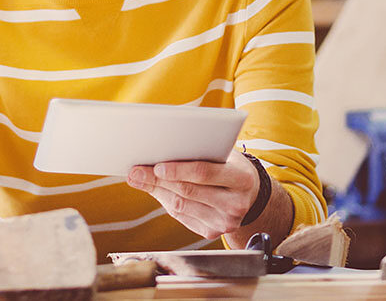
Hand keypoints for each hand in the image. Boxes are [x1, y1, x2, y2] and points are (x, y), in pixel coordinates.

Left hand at [127, 149, 260, 239]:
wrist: (249, 193)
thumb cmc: (229, 166)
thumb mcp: (222, 155)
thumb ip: (197, 153)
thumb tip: (158, 155)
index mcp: (242, 178)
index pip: (204, 173)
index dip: (178, 170)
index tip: (156, 166)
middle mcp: (236, 204)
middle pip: (188, 191)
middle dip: (158, 180)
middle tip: (136, 171)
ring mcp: (225, 222)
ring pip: (181, 206)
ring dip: (156, 191)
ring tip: (138, 178)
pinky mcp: (212, 232)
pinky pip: (181, 216)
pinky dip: (165, 202)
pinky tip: (155, 190)